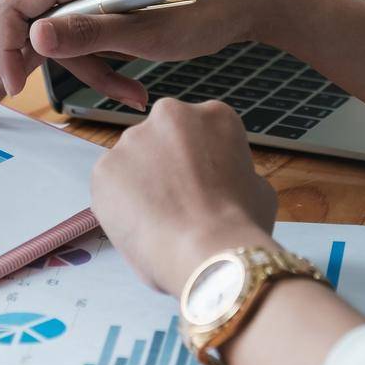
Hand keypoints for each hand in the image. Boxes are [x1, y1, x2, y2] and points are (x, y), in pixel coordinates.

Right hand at [0, 0, 293, 120]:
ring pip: (67, 35)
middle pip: (35, 22)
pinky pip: (91, 31)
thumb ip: (87, 33)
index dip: (6, 46)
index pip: (17, 3)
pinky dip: (105, 61)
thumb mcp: (146, 33)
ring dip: (89, 72)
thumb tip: (35, 37)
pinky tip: (133, 88)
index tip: (15, 87)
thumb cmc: (205, 11)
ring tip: (129, 97)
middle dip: (20, 68)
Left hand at [93, 99, 277, 292]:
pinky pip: (111, 186)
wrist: (207, 250)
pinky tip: (142, 226)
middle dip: (168, 168)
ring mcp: (133, 138)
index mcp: (213, 115)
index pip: (201, 134)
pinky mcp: (104, 167)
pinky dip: (120, 205)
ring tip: (161, 222)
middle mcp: (169, 114)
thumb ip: (236, 174)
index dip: (203, 166)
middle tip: (180, 205)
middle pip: (163, 141)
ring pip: (134, 162)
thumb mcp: (260, 189)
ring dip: (142, 184)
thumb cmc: (240, 225)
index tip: (206, 189)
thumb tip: (227, 182)